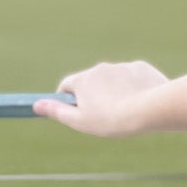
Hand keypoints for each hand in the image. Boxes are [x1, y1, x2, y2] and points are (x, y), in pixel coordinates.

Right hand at [31, 61, 169, 136]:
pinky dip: (135, 87)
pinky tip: (143, 100)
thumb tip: (36, 105)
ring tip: (126, 110)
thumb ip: (58, 112)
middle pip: (92, 82)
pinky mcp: (142, 67)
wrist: (150, 109)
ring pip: (115, 79)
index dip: (68, 99)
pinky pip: (134, 77)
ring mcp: (122, 66)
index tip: (74, 110)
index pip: (67, 86)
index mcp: (83, 79)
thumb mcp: (81, 121)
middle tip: (105, 115)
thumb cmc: (113, 118)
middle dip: (95, 95)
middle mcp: (100, 68)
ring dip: (116, 91)